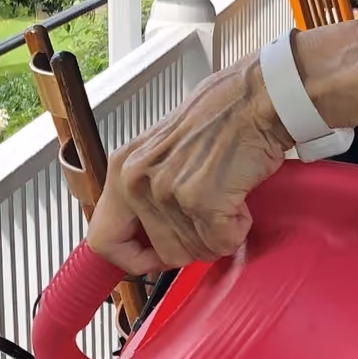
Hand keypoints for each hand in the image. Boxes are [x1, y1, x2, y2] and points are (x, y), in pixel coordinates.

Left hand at [87, 60, 296, 273]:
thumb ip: (147, 193)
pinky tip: (237, 201)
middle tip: (208, 219)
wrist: (254, 100)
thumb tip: (148, 239)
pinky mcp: (201, 201)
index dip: (132, 258)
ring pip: (194, 252)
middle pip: (161, 254)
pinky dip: (237, 229)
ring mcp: (167, 191)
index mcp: (122, 168)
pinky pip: (222, 244)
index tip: (153, 255)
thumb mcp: (162, 153)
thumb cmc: (218, 121)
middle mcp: (136, 180)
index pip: (103, 240)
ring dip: (218, 234)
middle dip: (192, 244)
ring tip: (225, 197)